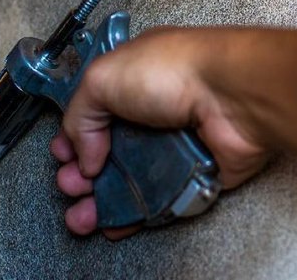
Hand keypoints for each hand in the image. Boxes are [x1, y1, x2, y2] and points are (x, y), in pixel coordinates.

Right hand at [50, 27, 270, 237]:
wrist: (234, 95)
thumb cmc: (177, 70)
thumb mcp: (103, 77)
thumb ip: (80, 115)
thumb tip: (82, 154)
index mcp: (132, 79)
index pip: (96, 111)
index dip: (75, 135)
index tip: (61, 156)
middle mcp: (154, 111)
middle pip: (110, 150)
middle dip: (83, 173)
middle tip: (70, 187)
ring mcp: (175, 144)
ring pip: (133, 180)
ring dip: (104, 200)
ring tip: (82, 216)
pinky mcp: (195, 173)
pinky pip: (162, 199)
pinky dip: (138, 215)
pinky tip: (115, 225)